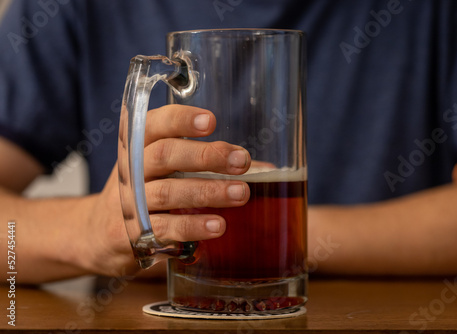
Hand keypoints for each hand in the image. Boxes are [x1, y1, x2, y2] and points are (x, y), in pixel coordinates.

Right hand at [82, 105, 250, 276]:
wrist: (97, 234)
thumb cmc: (144, 193)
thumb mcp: (164, 171)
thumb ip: (206, 166)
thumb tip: (267, 170)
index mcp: (138, 146)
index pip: (155, 124)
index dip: (181, 120)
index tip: (211, 121)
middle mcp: (130, 170)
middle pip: (165, 156)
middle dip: (206, 156)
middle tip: (242, 160)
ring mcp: (128, 203)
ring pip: (167, 192)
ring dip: (207, 192)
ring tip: (241, 194)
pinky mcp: (130, 235)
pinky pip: (163, 228)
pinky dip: (192, 226)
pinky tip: (218, 226)